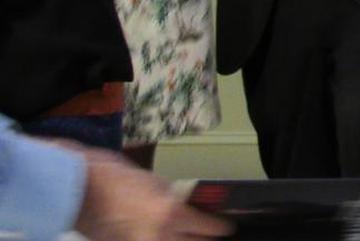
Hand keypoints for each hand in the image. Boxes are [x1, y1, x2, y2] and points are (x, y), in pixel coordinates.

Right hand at [73, 147, 233, 240]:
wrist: (79, 188)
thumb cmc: (115, 179)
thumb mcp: (157, 184)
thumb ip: (176, 202)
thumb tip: (193, 212)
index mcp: (170, 212)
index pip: (209, 228)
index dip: (220, 227)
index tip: (225, 227)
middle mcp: (158, 235)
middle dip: (203, 240)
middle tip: (208, 235)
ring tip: (182, 235)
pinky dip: (160, 240)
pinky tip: (159, 235)